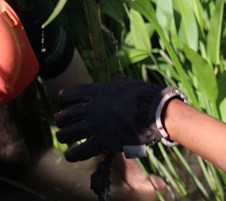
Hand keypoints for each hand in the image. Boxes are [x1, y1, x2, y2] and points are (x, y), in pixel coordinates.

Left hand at [54, 76, 185, 161]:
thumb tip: (115, 78)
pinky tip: (70, 155)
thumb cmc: (146, 95)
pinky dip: (73, 154)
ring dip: (63, 136)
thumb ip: (119, 82)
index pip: (72, 94)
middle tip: (61, 122)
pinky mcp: (102, 142)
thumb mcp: (130, 83)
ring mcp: (96, 126)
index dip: (64, 98)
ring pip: (68, 134)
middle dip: (61, 119)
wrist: (156, 112)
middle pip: (66, 115)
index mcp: (99, 92)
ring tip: (63, 137)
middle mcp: (93, 109)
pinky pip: (81, 151)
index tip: (61, 101)